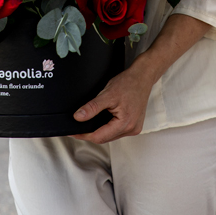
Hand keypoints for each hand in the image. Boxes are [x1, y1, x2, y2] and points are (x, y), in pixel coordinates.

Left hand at [72, 14, 210, 143]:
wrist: (142, 76)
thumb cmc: (128, 83)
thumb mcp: (107, 94)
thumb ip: (92, 107)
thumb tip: (78, 117)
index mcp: (126, 124)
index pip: (100, 136)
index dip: (84, 135)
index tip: (73, 132)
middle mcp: (131, 129)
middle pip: (105, 138)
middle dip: (90, 133)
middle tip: (77, 128)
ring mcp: (134, 128)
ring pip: (111, 135)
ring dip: (99, 131)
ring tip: (87, 124)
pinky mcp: (134, 124)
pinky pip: (117, 130)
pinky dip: (107, 127)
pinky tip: (101, 121)